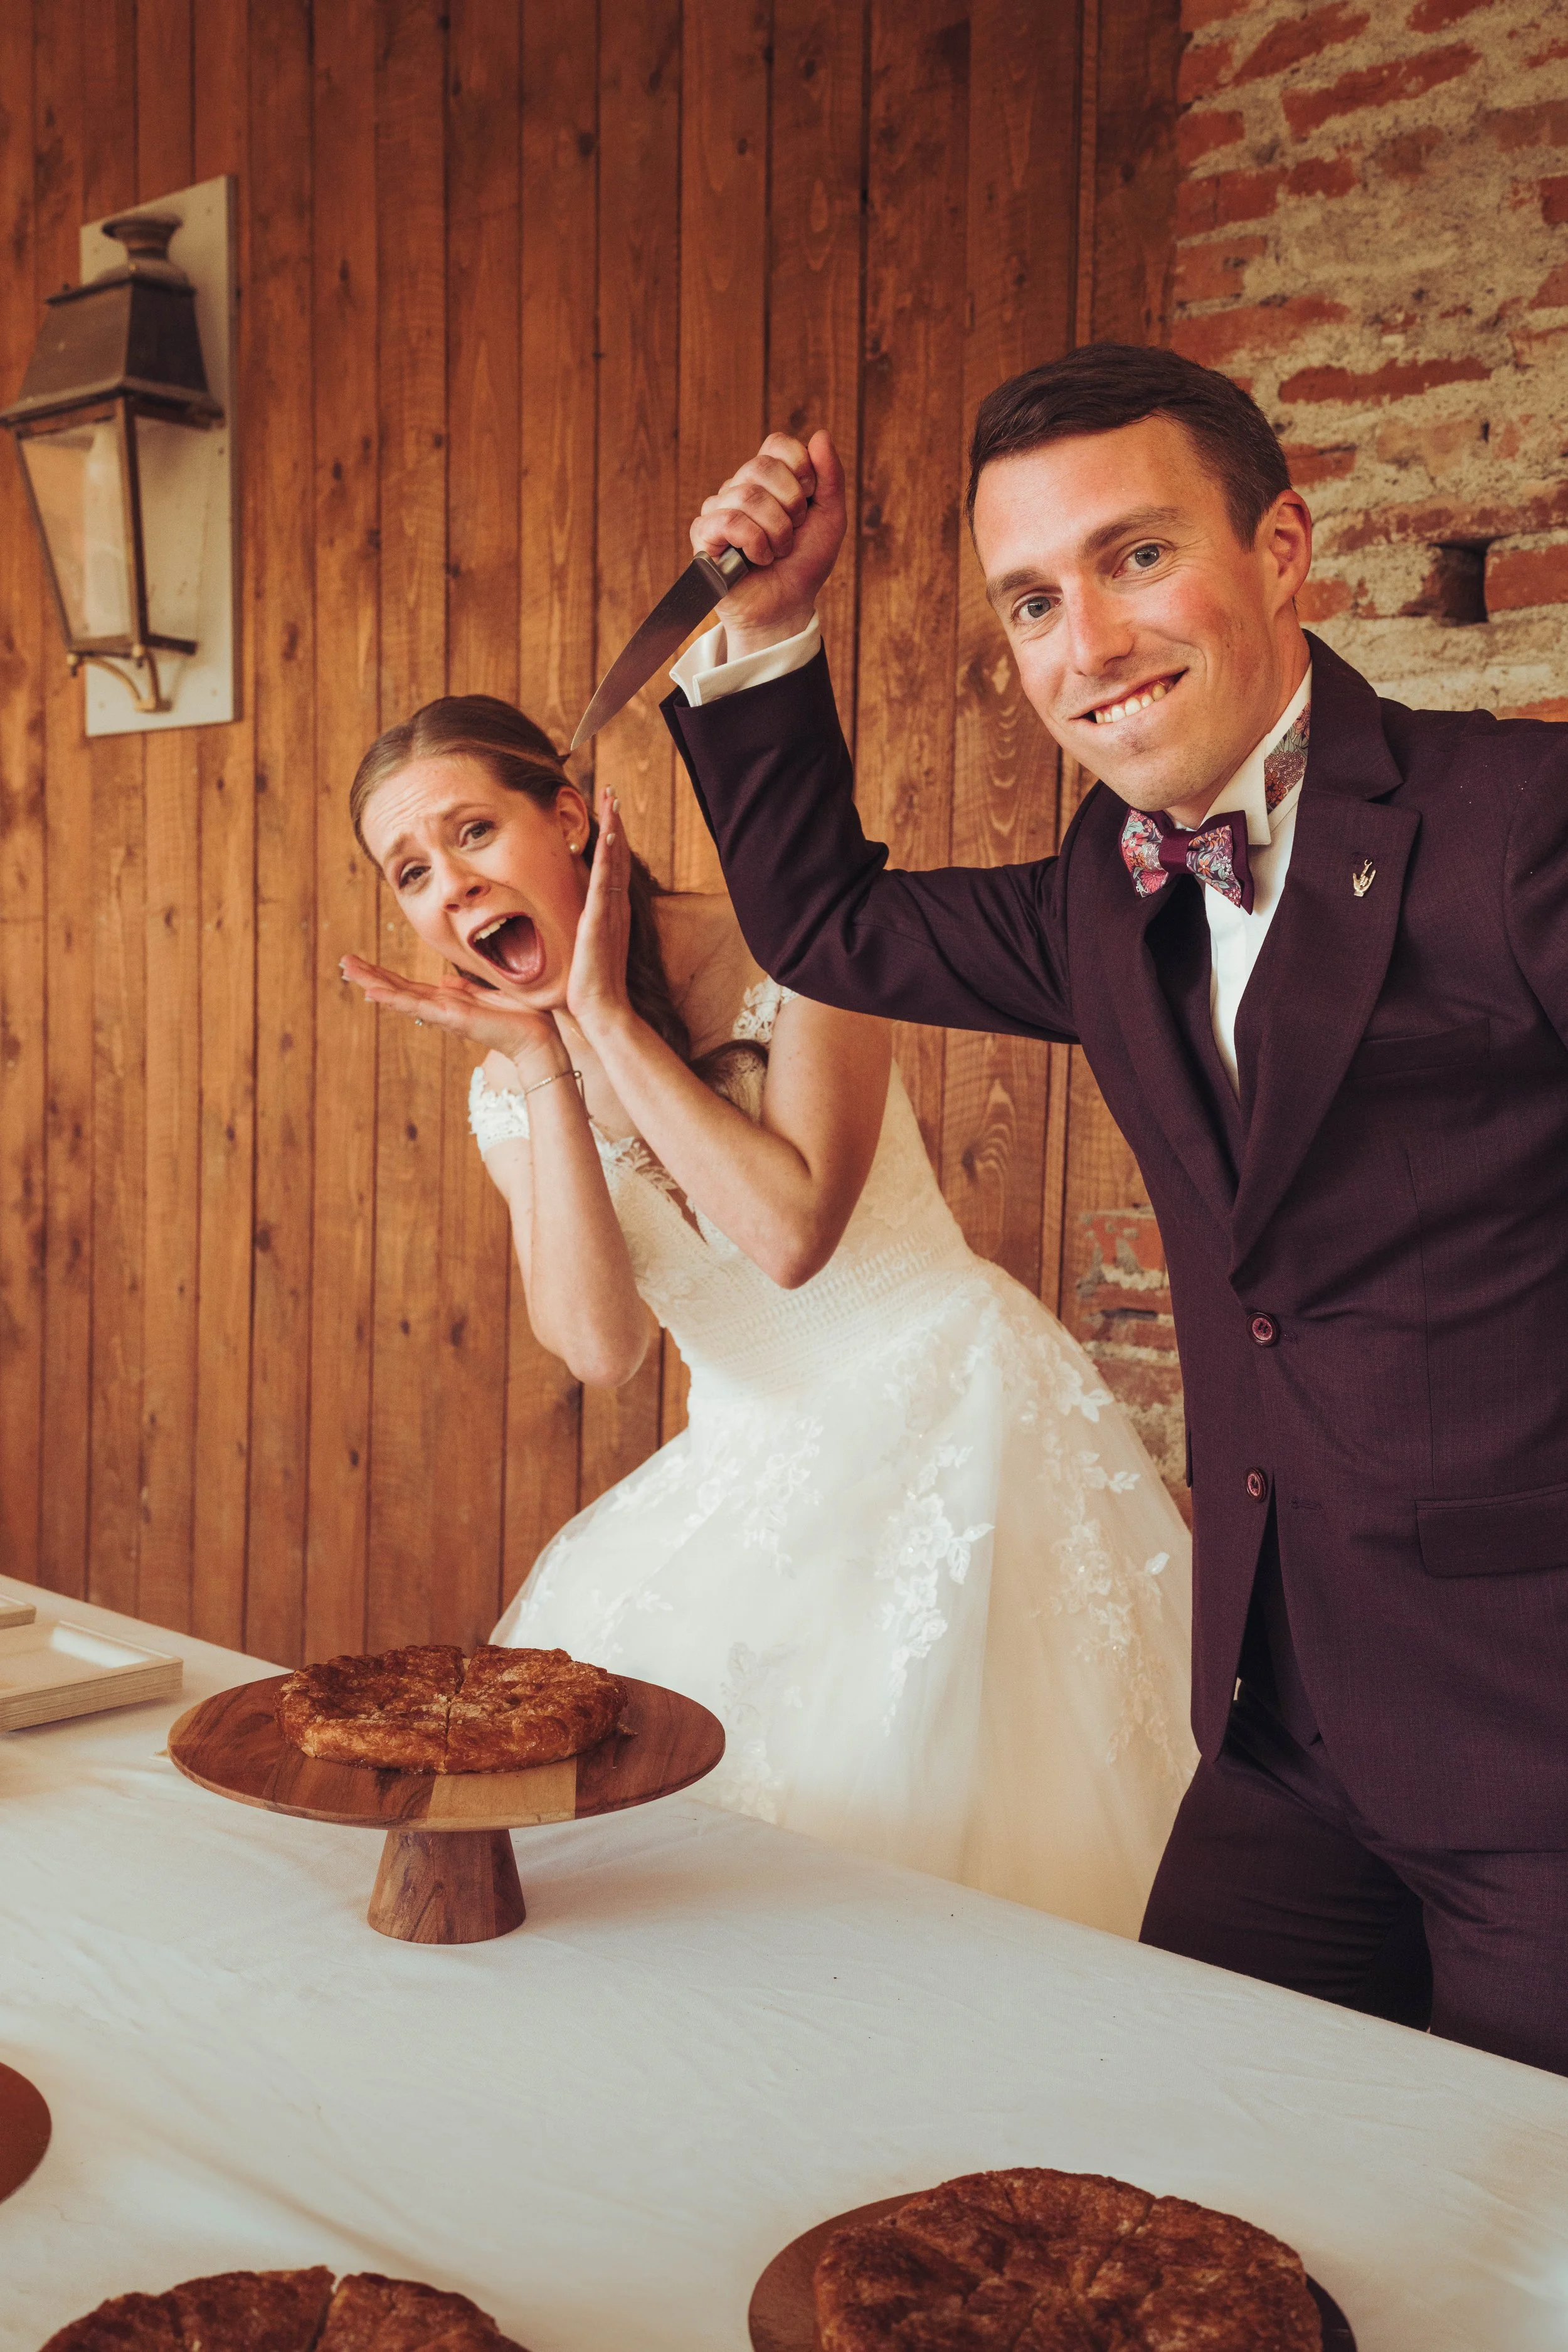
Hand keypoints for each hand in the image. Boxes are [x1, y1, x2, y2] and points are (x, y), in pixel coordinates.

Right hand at [340, 954, 565, 1075]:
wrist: (539, 1039)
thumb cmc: (522, 1017)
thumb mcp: (490, 994)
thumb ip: (467, 989)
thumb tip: (446, 981)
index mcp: (450, 1001)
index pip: (411, 987)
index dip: (387, 976)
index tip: (363, 965)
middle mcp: (442, 1009)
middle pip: (399, 990)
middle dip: (371, 976)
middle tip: (344, 963)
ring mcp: (445, 1015)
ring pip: (402, 997)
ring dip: (374, 983)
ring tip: (349, 970)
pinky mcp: (453, 1019)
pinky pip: (419, 1006)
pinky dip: (394, 999)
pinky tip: (373, 992)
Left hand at [565, 790, 635, 1039]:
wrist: (602, 1010)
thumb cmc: (590, 987)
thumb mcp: (583, 949)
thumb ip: (580, 928)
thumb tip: (569, 916)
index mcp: (610, 912)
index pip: (612, 867)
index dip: (611, 838)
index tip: (607, 811)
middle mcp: (615, 907)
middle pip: (618, 856)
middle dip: (615, 822)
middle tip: (612, 791)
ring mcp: (610, 912)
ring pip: (615, 862)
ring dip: (614, 828)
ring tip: (613, 799)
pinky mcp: (601, 921)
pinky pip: (606, 882)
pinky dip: (609, 857)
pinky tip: (609, 834)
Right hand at [691, 427, 845, 655]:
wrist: (787, 607)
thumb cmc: (804, 564)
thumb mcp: (829, 518)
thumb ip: (830, 477)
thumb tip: (820, 434)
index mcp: (768, 479)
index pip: (776, 444)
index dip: (799, 467)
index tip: (808, 499)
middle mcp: (740, 488)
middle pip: (761, 467)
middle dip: (790, 506)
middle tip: (792, 533)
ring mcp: (719, 510)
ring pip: (747, 496)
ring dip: (776, 531)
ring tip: (777, 552)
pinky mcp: (704, 535)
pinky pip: (728, 521)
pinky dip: (754, 543)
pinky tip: (757, 560)